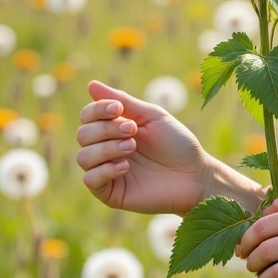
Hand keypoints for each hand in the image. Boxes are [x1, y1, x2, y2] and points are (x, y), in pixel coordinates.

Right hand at [76, 80, 211, 214]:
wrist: (195, 175)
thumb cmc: (177, 144)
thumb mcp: (151, 116)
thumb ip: (122, 100)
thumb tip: (91, 85)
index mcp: (114, 129)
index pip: (87, 116)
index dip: (97, 110)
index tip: (119, 109)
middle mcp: (107, 150)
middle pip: (83, 135)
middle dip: (106, 129)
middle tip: (132, 131)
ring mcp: (107, 172)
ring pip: (83, 157)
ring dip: (106, 148)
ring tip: (131, 147)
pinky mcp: (111, 193)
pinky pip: (90, 180)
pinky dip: (104, 170)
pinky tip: (125, 167)